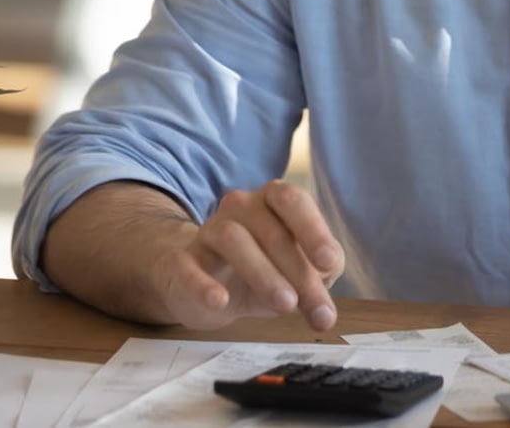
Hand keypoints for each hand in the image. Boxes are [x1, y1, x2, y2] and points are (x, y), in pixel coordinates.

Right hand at [151, 180, 345, 330]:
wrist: (204, 285)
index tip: (329, 262)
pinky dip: (203, 284)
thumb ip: (318, 274)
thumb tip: (327, 285)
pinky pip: (186, 266)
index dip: (314, 229)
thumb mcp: (297, 270)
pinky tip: (220, 302)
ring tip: (285, 305)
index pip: (293, 201)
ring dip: (263, 273)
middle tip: (317, 308)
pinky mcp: (180, 261)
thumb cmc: (263, 269)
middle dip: (299, 271)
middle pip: (271, 230)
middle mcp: (241, 207)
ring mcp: (207, 231)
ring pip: (232, 239)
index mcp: (273, 200)